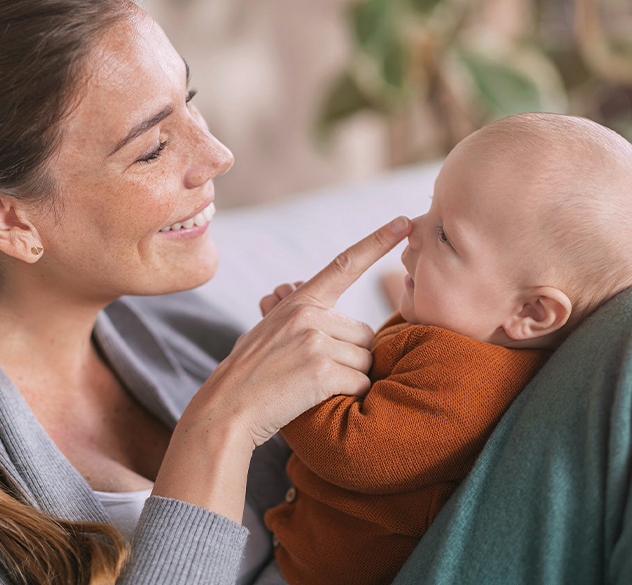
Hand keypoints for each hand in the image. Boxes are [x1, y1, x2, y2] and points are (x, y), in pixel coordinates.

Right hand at [153, 216, 410, 521]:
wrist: (226, 408)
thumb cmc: (250, 373)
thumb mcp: (269, 328)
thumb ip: (300, 313)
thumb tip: (307, 288)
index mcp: (299, 301)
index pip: (344, 264)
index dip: (378, 241)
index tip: (405, 222)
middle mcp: (309, 315)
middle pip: (365, 334)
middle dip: (352, 355)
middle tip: (316, 370)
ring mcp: (316, 342)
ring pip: (366, 360)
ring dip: (350, 377)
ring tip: (313, 384)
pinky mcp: (322, 372)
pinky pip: (361, 383)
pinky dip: (349, 396)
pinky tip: (320, 398)